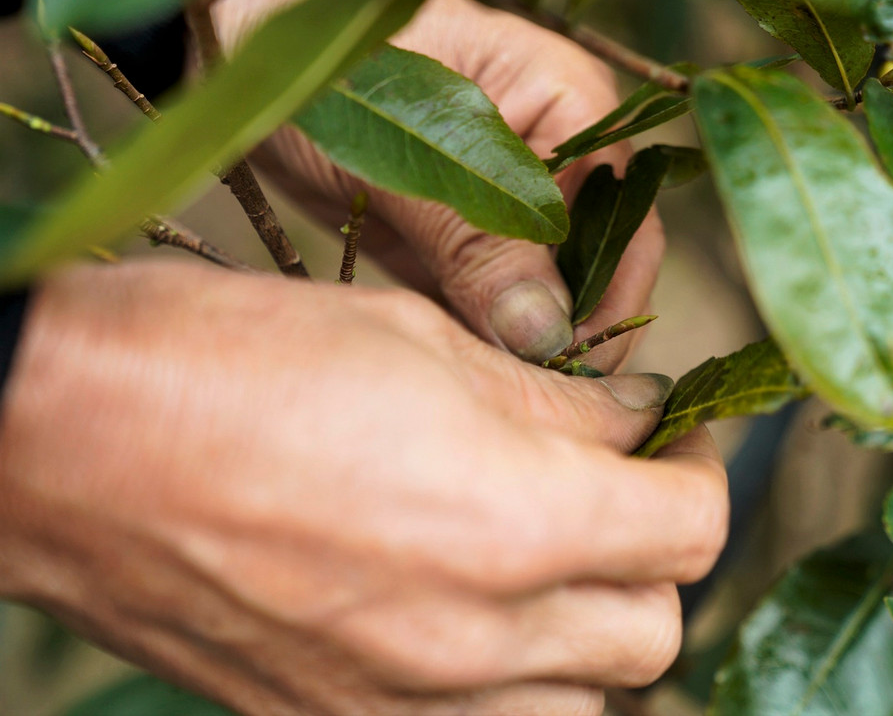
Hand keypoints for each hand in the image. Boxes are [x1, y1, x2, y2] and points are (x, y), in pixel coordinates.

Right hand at [0, 262, 725, 714]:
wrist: (65, 441)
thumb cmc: (232, 362)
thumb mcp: (421, 342)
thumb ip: (555, 401)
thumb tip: (635, 418)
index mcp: (509, 522)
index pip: (690, 530)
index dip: (696, 471)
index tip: (667, 440)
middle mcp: (472, 639)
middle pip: (652, 632)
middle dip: (651, 554)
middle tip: (610, 487)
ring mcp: (403, 703)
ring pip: (580, 704)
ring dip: (586, 632)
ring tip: (538, 556)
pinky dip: (504, 681)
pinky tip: (461, 612)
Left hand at [213, 0, 663, 370]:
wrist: (244, 52)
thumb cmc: (332, 71)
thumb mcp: (408, 157)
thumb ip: (479, 243)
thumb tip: (547, 331)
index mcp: (569, 108)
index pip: (626, 220)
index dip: (612, 298)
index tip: (575, 363)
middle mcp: (552, 160)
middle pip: (595, 265)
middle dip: (570, 330)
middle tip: (532, 395)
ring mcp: (505, 206)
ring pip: (544, 293)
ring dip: (522, 344)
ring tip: (493, 391)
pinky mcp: (459, 242)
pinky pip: (488, 304)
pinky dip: (477, 339)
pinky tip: (460, 371)